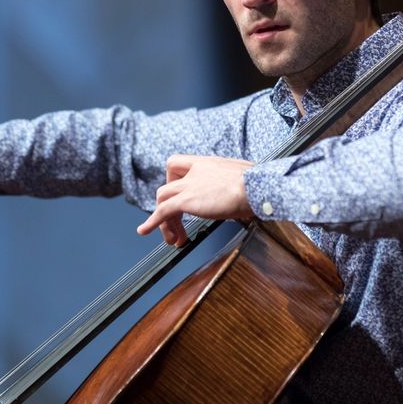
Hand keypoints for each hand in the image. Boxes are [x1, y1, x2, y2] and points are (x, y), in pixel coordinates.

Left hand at [136, 155, 254, 246]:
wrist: (257, 187)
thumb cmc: (258, 185)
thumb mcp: (244, 179)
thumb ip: (236, 185)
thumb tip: (245, 197)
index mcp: (207, 164)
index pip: (177, 164)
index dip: (174, 180)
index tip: (179, 196)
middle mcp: (195, 171)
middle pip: (168, 187)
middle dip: (169, 208)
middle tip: (177, 226)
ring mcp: (189, 185)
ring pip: (163, 199)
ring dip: (164, 221)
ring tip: (172, 239)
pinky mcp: (187, 200)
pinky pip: (162, 211)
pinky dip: (152, 222)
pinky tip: (144, 231)